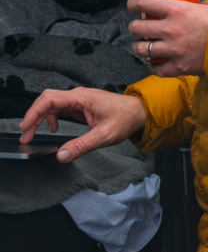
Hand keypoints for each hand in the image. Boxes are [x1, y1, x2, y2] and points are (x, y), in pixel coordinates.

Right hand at [19, 88, 146, 162]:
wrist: (139, 112)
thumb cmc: (125, 120)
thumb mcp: (104, 136)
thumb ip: (82, 146)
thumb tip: (62, 156)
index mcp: (82, 98)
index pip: (50, 99)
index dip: (34, 112)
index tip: (25, 127)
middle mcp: (78, 96)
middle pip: (47, 100)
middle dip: (33, 116)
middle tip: (26, 135)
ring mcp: (79, 99)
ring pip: (52, 104)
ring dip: (40, 118)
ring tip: (34, 134)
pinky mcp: (81, 105)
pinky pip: (60, 108)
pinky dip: (51, 117)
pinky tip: (54, 128)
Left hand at [128, 0, 207, 76]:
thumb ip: (207, 2)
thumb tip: (202, 5)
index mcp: (178, 10)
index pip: (142, 2)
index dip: (133, 3)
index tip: (135, 5)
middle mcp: (170, 29)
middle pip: (136, 28)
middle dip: (136, 27)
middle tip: (142, 28)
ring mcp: (173, 50)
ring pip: (141, 50)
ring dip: (141, 47)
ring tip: (147, 46)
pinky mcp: (178, 67)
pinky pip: (156, 69)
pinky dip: (154, 66)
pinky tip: (158, 62)